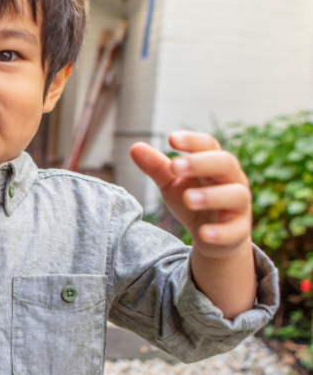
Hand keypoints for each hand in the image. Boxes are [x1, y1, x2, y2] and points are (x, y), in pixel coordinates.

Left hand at [130, 131, 251, 258]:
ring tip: (188, 199)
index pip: (209, 145)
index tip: (171, 139)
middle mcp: (232, 180)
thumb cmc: (192, 200)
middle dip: (201, 163)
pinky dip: (220, 232)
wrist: (211, 236)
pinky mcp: (239, 230)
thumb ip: (156, 166)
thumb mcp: (171, 183)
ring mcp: (238, 206)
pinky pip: (235, 231)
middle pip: (225, 164)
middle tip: (175, 166)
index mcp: (214, 163)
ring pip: (236, 195)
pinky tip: (203, 233)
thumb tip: (134, 147)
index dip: (192, 141)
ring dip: (211, 196)